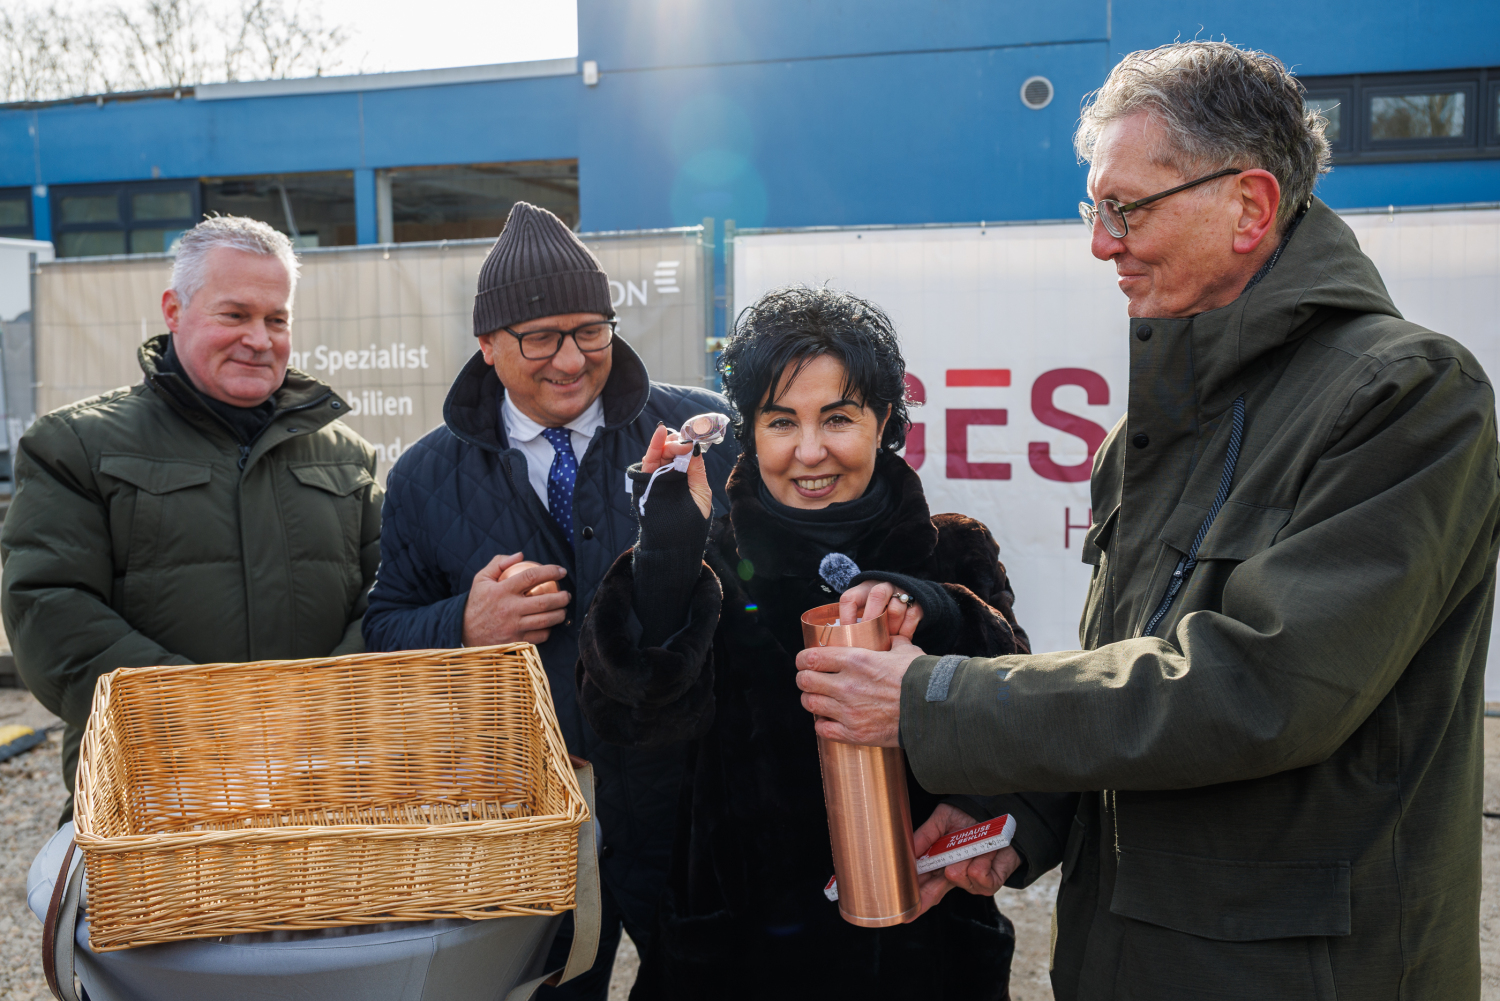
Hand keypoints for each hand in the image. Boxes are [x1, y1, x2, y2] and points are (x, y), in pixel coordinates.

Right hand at [462, 552, 570, 645]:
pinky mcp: (516, 641)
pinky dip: (549, 630)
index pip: (531, 577)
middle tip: (566, 594)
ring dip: (560, 614)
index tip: (561, 571)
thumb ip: (499, 563)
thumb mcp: (481, 579)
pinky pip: (540, 636)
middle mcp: (509, 609)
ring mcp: (513, 626)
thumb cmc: (477, 602)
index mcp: (501, 591)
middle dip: (561, 597)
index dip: (550, 571)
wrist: (464, 631)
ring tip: (563, 608)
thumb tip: (521, 555)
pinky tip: (550, 624)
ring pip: (545, 620)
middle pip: (544, 601)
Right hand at [641, 424, 710, 518]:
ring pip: (659, 453)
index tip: (694, 436)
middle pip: (671, 451)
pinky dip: (653, 446)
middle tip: (684, 443)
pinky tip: (660, 434)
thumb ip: (697, 469)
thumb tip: (695, 445)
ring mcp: (657, 477)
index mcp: (685, 476)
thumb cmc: (692, 520)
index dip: (688, 443)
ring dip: (666, 442)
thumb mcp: (701, 492)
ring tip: (672, 437)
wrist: (675, 541)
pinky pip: (648, 461)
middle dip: (677, 443)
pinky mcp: (646, 481)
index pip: (685, 453)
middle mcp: (671, 474)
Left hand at [794, 634, 923, 745]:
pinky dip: (822, 724)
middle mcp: (847, 685)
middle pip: (805, 681)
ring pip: (810, 704)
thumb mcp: (905, 651)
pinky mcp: (854, 733)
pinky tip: (829, 720)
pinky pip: (822, 729)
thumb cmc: (921, 679)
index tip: (805, 661)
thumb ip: (891, 643)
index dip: (804, 659)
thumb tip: (890, 637)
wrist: (935, 711)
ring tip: (818, 700)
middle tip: (809, 680)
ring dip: (811, 701)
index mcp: (856, 660)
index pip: (812, 657)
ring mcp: (849, 711)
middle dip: (804, 679)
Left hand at [838, 581, 922, 639]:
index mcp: (864, 589)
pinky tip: (901, 638)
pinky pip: (911, 617)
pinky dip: (905, 631)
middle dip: (873, 619)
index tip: (848, 635)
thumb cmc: (878, 611)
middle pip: (877, 596)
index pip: (850, 598)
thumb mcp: (864, 611)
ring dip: (891, 628)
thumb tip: (844, 648)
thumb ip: (856, 623)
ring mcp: (901, 592)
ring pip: (896, 609)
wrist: (906, 598)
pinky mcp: (917, 602)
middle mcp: (882, 586)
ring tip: (888, 638)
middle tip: (870, 638)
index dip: (847, 617)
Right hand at [908, 803, 1021, 919]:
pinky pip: (978, 874)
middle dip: (923, 895)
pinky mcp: (990, 884)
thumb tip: (909, 850)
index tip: (902, 904)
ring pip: (955, 875)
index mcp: (941, 863)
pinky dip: (982, 856)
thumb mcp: (943, 819)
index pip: (923, 882)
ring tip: (974, 842)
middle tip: (913, 905)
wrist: (1003, 816)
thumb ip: (925, 835)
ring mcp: (972, 883)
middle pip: (933, 893)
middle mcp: (955, 876)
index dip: (913, 893)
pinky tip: (987, 850)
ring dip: (964, 854)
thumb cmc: (973, 818)